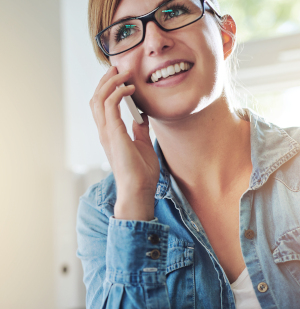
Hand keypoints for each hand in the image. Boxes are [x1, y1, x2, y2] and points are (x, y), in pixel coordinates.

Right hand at [89, 66, 159, 208]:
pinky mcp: (114, 134)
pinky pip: (111, 106)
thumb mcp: (143, 145)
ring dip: (110, 82)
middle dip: (106, 80)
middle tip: (118, 68)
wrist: (139, 189)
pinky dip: (118, 93)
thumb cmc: (141, 172)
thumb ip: (140, 130)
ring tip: (123, 73)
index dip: (108, 88)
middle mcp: (105, 132)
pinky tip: (130, 88)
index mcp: (111, 134)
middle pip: (97, 98)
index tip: (121, 77)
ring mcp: (107, 133)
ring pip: (99, 99)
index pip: (102, 105)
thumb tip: (142, 117)